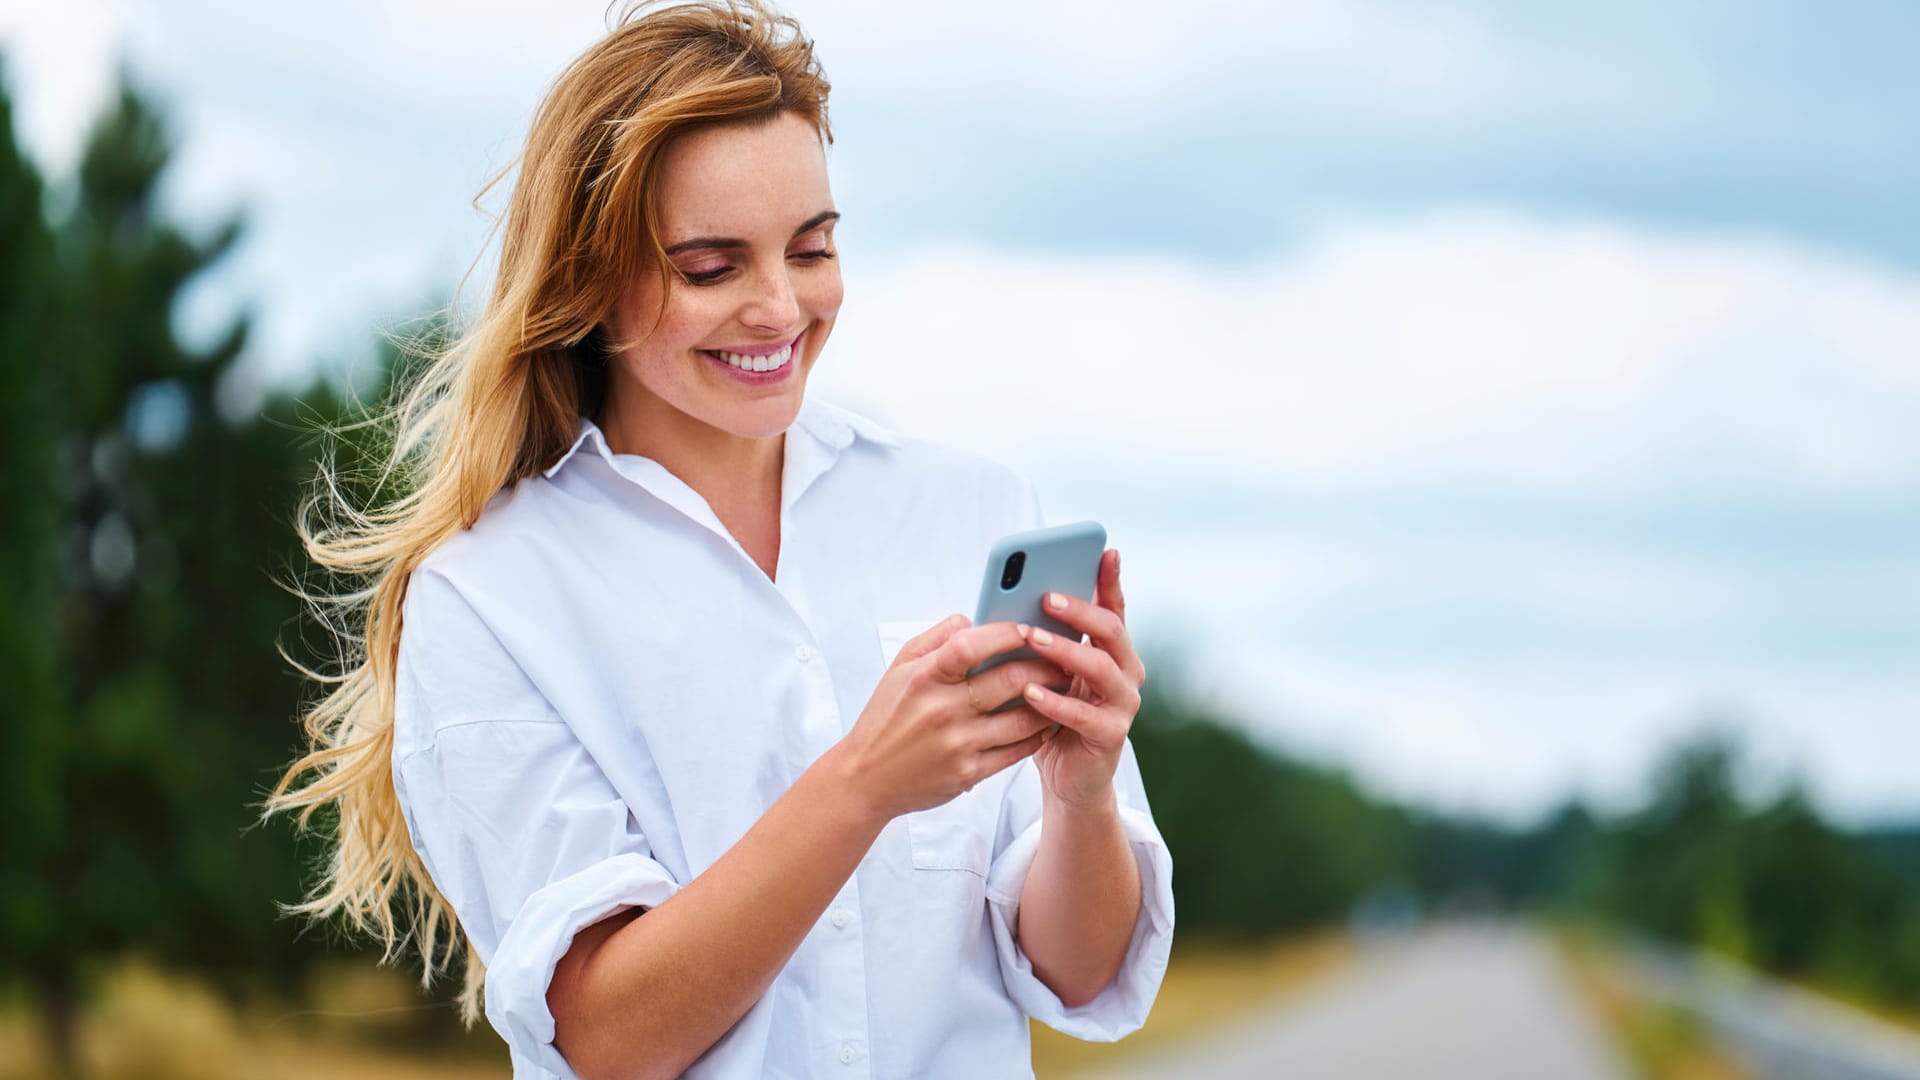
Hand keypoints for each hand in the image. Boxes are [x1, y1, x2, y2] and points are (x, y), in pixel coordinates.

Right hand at [839, 616, 1069, 820]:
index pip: (971, 645)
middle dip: (1045, 664)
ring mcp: (958, 744)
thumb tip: (971, 618)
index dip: (1006, 633)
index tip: (1028, 628)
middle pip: (1009, 679)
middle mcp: (941, 710)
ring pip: (1023, 717)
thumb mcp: (898, 668)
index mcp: (924, 678)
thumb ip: (935, 638)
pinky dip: (1039, 733)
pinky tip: (1048, 720)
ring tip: (1064, 686)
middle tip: (1064, 657)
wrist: (866, 778)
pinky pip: (1017, 750)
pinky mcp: (969, 772)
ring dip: (1051, 699)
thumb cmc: (885, 718)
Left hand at [1020, 549, 1146, 810]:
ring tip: (1033, 638)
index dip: (1110, 579)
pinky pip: (1084, 715)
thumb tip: (1010, 598)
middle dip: (1080, 610)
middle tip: (1046, 596)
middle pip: (1112, 631)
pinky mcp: (1111, 736)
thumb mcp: (1046, 671)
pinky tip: (1029, 692)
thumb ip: (1041, 639)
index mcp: (1111, 651)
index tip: (1104, 549)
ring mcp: (1123, 705)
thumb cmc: (1051, 717)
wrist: (1067, 779)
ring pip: (1101, 669)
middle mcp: (1126, 672)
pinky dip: (1055, 702)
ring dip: (1065, 651)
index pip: (1114, 607)